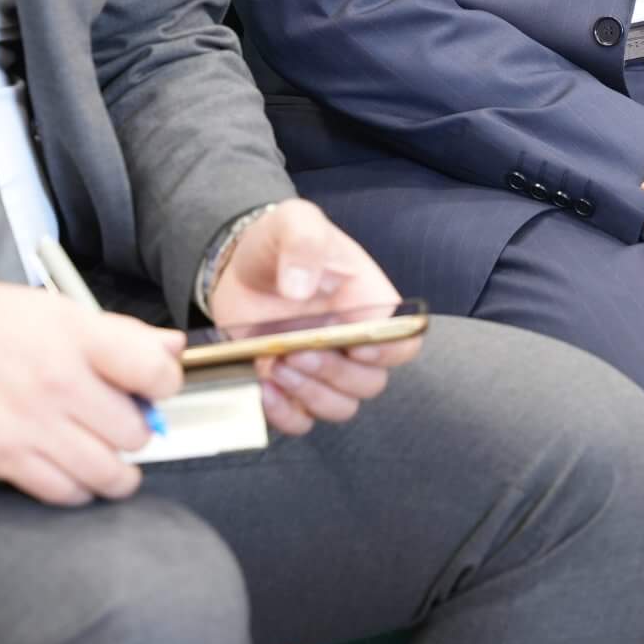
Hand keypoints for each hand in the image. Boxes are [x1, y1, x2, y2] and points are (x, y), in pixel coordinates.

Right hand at [0, 277, 183, 505]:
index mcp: (76, 337)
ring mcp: (31, 424)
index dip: (165, 384)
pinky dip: (79, 490)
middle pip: (134, 432)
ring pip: (107, 472)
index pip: (154, 371)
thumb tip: (171, 349)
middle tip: (119, 421)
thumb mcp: (56, 309)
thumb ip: (120, 332)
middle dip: (134, 430)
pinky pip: (64, 493)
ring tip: (108, 457)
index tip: (155, 388)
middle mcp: (59, 382)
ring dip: (116, 470)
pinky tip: (75, 473)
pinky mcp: (4, 457)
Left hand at [208, 200, 422, 435]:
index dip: (389, 352)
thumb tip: (300, 288)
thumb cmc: (280, 242)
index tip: (355, 342)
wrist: (239, 264)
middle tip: (295, 349)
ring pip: (340, 407)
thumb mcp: (294, 222)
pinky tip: (262, 386)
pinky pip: (300, 420)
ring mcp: (321, 370)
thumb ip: (303, 241)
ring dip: (311, 394)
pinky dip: (285, 414)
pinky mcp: (289, 387)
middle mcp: (352, 343)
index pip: (405, 342)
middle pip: (370, 383)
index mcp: (370, 305)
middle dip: (334, 372)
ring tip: (275, 365)